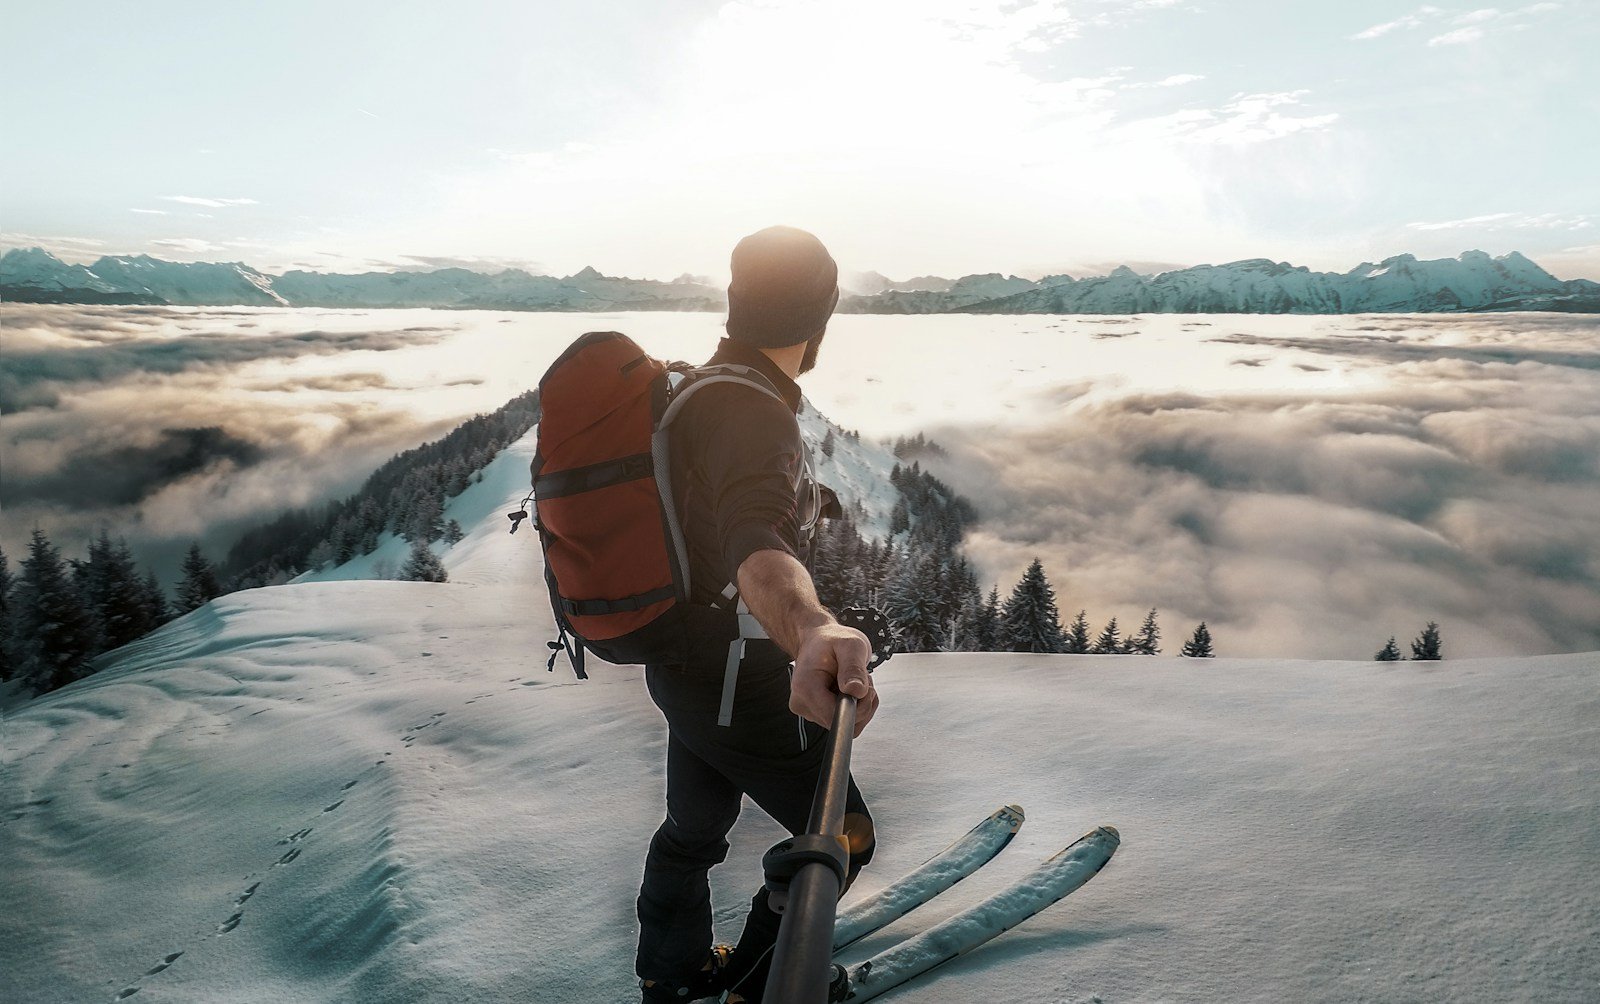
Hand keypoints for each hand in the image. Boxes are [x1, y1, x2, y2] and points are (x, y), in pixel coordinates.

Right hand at [790, 622, 879, 736]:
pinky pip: (845, 722)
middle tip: (860, 678)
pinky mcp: (817, 714)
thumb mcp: (850, 645)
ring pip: (846, 724)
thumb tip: (856, 691)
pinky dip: (857, 708)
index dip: (857, 706)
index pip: (834, 716)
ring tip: (854, 680)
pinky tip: (853, 690)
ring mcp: (809, 711)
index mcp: (805, 686)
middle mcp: (802, 703)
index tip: (863, 688)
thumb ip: (853, 667)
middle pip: (841, 722)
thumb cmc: (832, 640)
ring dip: (860, 705)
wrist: (819, 640)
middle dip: (861, 702)